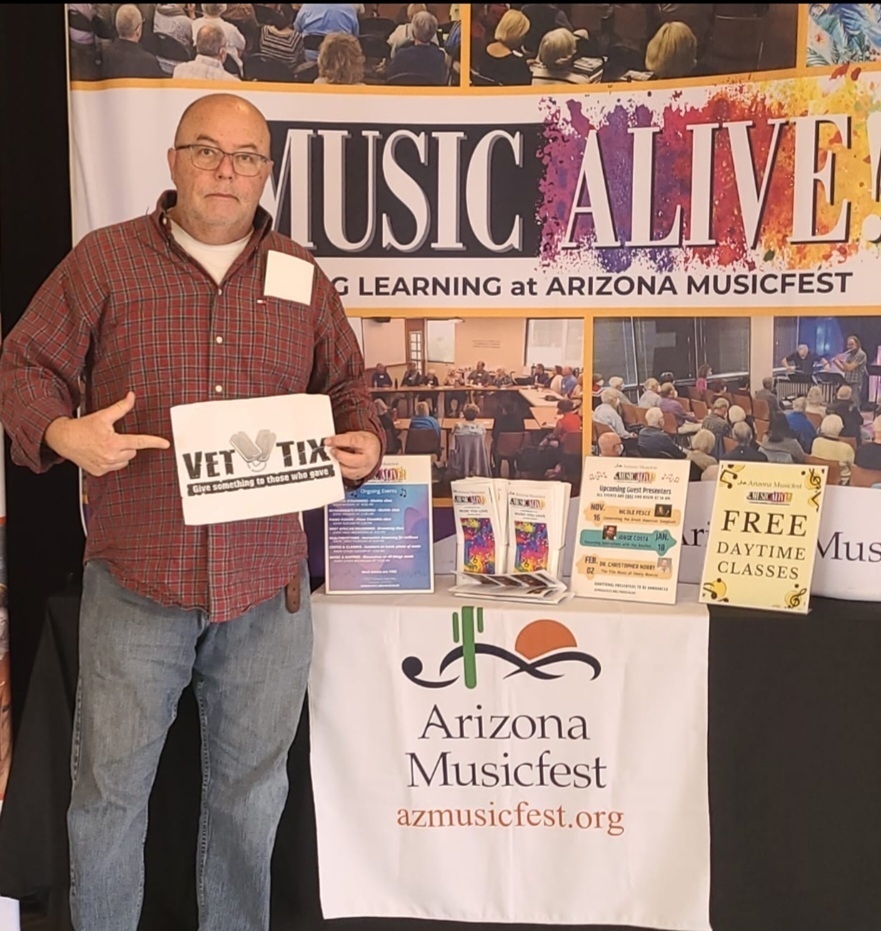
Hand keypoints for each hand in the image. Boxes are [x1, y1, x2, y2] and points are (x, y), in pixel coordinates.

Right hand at [44, 391, 169, 476]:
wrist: (64, 439)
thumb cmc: (83, 427)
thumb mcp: (103, 416)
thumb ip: (120, 407)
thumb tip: (131, 396)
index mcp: (114, 442)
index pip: (139, 441)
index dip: (154, 442)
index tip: (166, 444)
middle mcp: (111, 456)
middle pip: (133, 451)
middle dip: (127, 444)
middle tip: (113, 438)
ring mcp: (105, 465)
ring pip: (125, 461)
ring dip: (121, 454)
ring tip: (106, 445)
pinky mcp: (100, 472)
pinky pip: (115, 467)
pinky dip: (111, 461)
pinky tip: (101, 453)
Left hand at [325, 430, 380, 481]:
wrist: (374, 451)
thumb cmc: (364, 442)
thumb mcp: (356, 435)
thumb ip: (344, 438)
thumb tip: (330, 442)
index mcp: (368, 444)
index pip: (353, 442)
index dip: (339, 441)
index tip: (328, 441)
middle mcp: (368, 459)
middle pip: (351, 460)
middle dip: (339, 455)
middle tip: (331, 451)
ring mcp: (364, 469)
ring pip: (347, 470)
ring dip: (337, 463)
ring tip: (333, 457)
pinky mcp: (358, 476)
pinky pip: (346, 475)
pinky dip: (339, 469)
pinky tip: (337, 463)